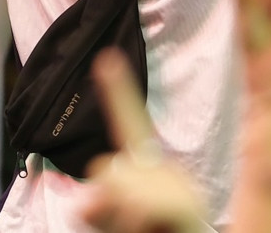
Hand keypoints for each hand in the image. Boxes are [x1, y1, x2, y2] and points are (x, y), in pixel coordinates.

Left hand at [78, 50, 208, 232]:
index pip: (129, 124)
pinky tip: (150, 229)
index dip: (118, 90)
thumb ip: (98, 203)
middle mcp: (164, 170)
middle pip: (102, 169)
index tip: (106, 56)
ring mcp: (176, 187)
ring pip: (114, 189)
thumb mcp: (117, 218)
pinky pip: (135, 209)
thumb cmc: (153, 232)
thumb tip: (86, 202)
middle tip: (130, 224)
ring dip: (116, 222)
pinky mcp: (183, 206)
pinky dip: (132, 226)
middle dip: (101, 203)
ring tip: (143, 230)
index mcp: (150, 168)